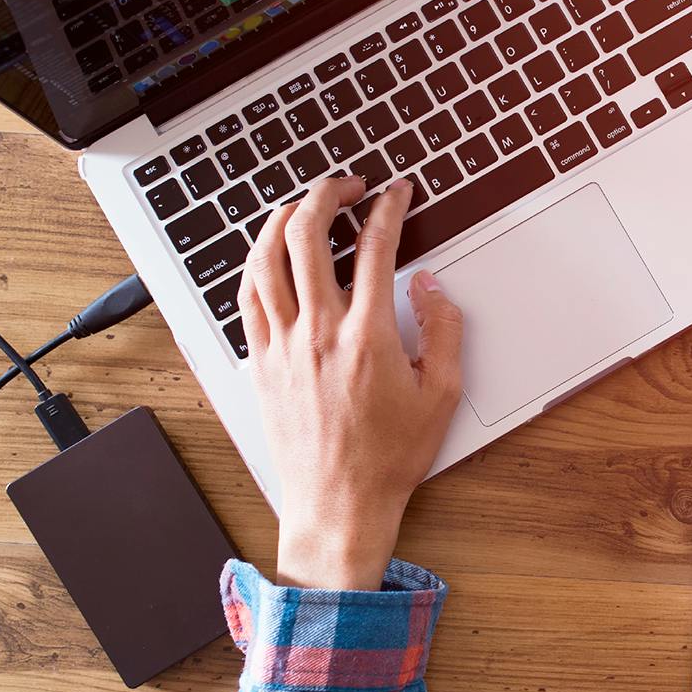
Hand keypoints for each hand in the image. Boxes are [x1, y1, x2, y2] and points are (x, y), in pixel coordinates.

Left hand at [239, 175, 464, 589]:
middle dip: (327, 195)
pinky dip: (257, 262)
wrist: (338, 506)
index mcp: (368, 335)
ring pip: (266, 258)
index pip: (375, 247)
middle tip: (347, 186)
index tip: (396, 191)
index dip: (387, 207)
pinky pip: (248, 296)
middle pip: (307, 236)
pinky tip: (269, 254)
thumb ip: (444, 332)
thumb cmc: (390, 458)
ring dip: (283, 219)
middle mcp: (318, 331)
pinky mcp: (260, 362)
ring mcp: (281, 345)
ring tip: (303, 206)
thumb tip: (431, 287)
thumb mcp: (443, 395)